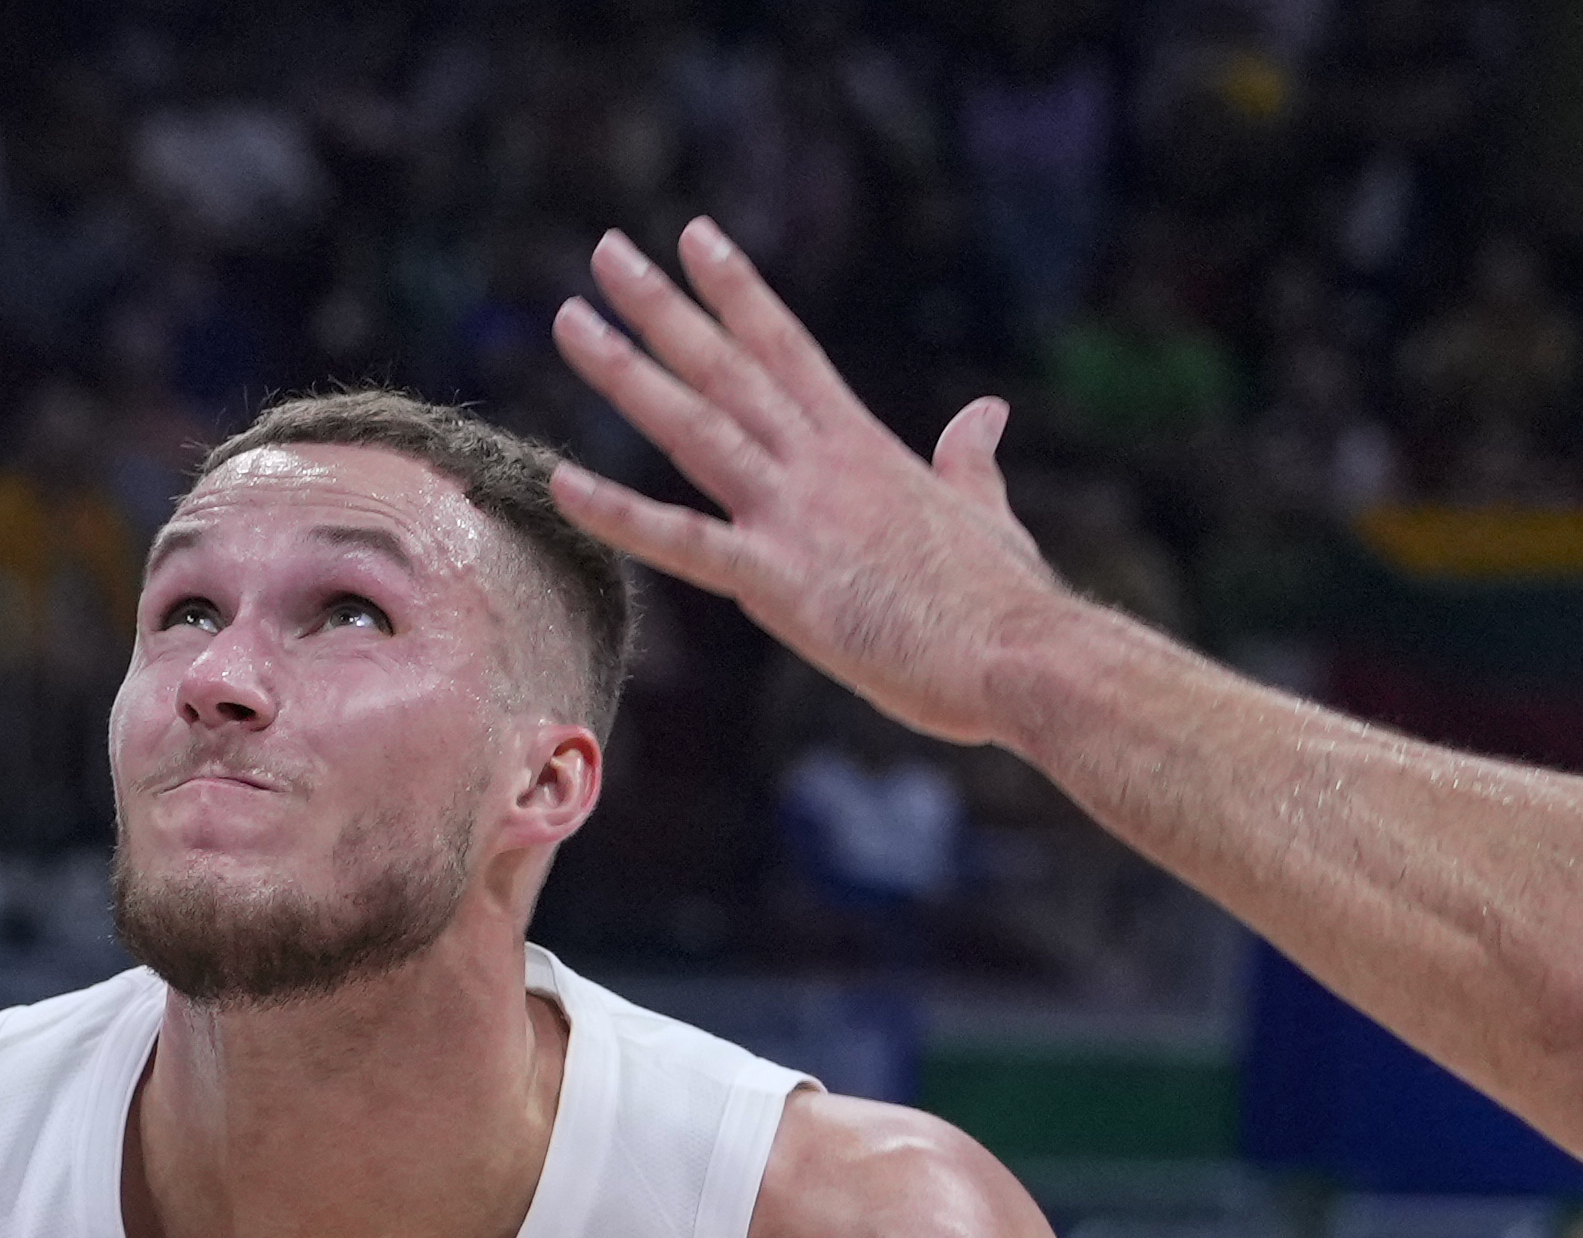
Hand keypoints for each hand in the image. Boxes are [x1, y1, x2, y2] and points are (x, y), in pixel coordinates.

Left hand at [549, 219, 1065, 748]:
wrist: (1023, 655)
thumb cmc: (1007, 603)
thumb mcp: (987, 514)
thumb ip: (970, 461)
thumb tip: (985, 414)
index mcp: (863, 448)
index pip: (787, 347)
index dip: (736, 290)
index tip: (693, 236)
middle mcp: (822, 466)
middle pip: (727, 366)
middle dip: (662, 306)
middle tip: (605, 250)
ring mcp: (797, 518)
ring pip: (695, 426)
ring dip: (627, 372)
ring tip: (569, 320)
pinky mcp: (781, 584)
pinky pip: (681, 543)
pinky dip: (619, 513)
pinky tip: (560, 481)